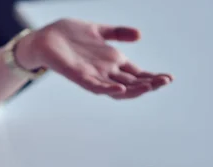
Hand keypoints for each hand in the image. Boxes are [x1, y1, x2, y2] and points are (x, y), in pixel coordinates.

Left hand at [16, 19, 172, 98]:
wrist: (44, 37)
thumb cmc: (68, 34)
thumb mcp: (98, 30)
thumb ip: (118, 33)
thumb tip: (139, 35)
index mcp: (112, 61)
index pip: (136, 73)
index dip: (152, 76)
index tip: (169, 77)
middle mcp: (104, 71)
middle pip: (131, 83)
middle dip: (149, 83)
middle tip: (165, 82)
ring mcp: (92, 74)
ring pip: (117, 88)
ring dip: (133, 90)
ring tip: (149, 87)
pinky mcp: (78, 76)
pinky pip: (94, 86)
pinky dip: (107, 89)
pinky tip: (119, 90)